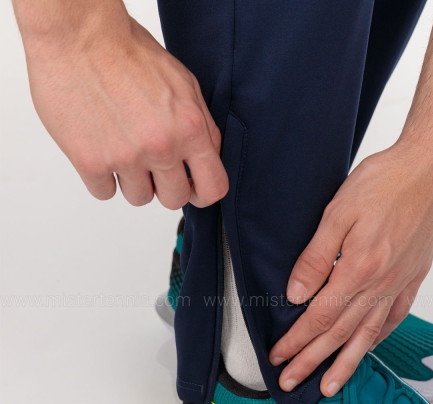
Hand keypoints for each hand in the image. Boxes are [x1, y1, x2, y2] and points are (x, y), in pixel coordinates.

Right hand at [21, 8, 227, 207]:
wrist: (78, 34)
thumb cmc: (128, 52)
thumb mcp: (184, 84)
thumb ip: (202, 126)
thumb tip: (208, 158)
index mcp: (189, 129)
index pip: (213, 188)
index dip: (203, 194)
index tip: (193, 189)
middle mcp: (161, 147)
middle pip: (174, 199)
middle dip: (165, 186)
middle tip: (153, 165)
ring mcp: (125, 157)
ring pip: (139, 198)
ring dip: (133, 181)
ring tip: (123, 148)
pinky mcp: (90, 162)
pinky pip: (104, 193)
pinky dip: (103, 177)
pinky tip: (101, 150)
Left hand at [269, 143, 432, 396]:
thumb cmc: (386, 181)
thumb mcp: (338, 212)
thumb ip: (316, 257)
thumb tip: (296, 295)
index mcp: (358, 269)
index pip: (319, 317)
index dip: (296, 340)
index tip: (278, 357)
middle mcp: (381, 284)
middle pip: (340, 334)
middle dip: (312, 362)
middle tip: (290, 383)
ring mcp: (400, 283)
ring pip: (369, 335)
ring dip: (346, 364)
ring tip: (330, 387)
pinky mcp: (414, 277)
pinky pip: (395, 317)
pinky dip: (378, 339)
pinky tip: (368, 349)